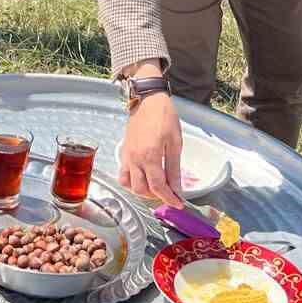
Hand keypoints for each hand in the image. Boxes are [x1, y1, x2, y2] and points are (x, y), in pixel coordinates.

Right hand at [119, 92, 182, 206]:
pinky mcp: (124, 152)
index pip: (158, 187)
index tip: (178, 203)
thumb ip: (174, 168)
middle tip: (169, 194)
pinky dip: (131, 182)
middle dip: (157, 196)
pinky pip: (123, 174)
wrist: (147, 99)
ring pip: (130, 185)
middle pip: (142, 190)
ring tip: (156, 187)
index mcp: (150, 156)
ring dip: (143, 191)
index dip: (169, 198)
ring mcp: (127, 156)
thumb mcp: (175, 142)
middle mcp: (135, 159)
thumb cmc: (164, 117)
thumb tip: (177, 188)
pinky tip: (142, 178)